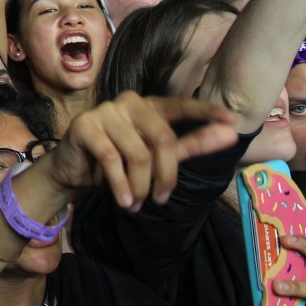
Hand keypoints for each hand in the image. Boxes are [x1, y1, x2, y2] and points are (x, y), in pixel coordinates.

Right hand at [42, 92, 235, 210]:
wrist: (73, 171)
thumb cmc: (119, 162)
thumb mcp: (158, 157)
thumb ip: (193, 143)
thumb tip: (232, 133)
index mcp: (149, 106)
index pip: (180, 106)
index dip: (205, 112)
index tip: (232, 121)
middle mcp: (128, 102)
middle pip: (163, 138)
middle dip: (165, 175)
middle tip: (160, 199)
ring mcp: (105, 111)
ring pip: (138, 154)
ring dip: (140, 186)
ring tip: (136, 203)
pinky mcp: (84, 126)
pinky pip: (112, 159)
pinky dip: (120, 185)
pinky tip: (124, 200)